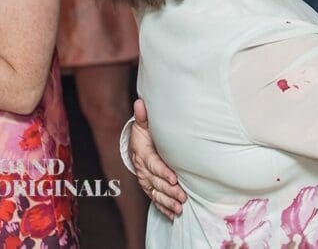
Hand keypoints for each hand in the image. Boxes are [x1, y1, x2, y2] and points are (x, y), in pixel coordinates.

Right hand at [129, 98, 185, 218]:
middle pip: (156, 182)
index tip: (174, 178)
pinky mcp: (148, 186)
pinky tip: (172, 215)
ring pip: (155, 194)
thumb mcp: (143, 124)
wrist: (134, 144)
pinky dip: (163, 208)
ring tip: (179, 208)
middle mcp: (143, 169)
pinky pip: (154, 199)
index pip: (153, 164)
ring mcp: (145, 180)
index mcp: (143, 154)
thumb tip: (140, 102)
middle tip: (183, 197)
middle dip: (169, 191)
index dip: (163, 172)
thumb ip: (144, 116)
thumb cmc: (143, 132)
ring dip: (167, 202)